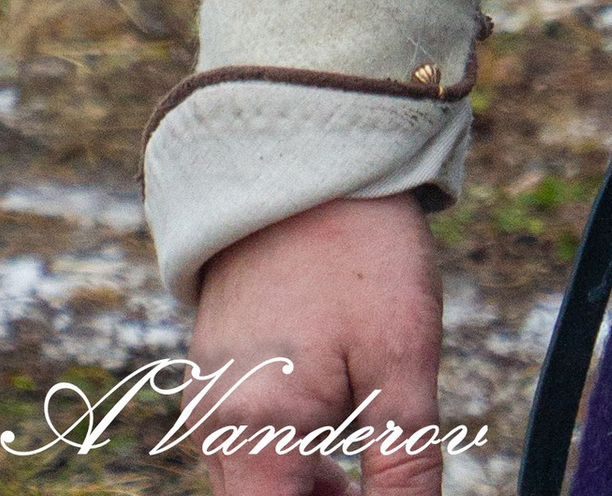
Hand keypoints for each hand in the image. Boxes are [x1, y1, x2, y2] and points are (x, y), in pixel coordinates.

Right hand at [183, 196, 446, 495]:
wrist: (305, 150)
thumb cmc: (359, 251)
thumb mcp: (403, 359)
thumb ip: (403, 464)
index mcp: (253, 437)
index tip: (380, 491)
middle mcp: (213, 428)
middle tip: (389, 478)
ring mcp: (208, 397)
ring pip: (258, 480)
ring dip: (310, 488)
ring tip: (369, 453)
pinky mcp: (217, 369)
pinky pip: (249, 440)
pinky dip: (293, 452)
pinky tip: (343, 418)